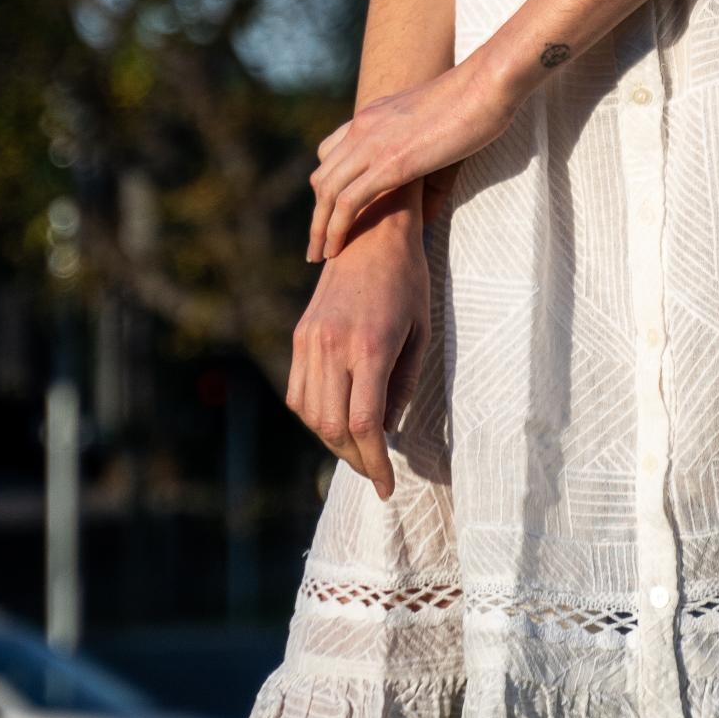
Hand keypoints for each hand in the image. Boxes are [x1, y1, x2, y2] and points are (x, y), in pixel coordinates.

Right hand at [287, 195, 429, 500]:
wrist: (372, 232)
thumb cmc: (409, 280)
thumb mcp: (421, 333)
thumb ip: (404, 386)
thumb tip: (386, 431)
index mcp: (370, 347)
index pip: (365, 425)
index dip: (375, 463)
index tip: (387, 486)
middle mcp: (334, 346)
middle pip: (333, 427)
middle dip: (355, 458)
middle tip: (375, 471)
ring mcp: (311, 340)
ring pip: (310, 414)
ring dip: (332, 441)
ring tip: (357, 448)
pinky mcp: (301, 335)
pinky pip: (298, 392)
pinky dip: (313, 416)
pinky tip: (335, 419)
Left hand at [308, 49, 522, 262]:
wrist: (488, 83)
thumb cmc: (478, 103)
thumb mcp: (440, 132)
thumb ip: (427, 172)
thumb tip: (423, 215)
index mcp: (374, 115)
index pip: (331, 152)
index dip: (327, 186)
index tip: (331, 214)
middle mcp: (364, 127)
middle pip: (322, 176)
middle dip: (317, 213)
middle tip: (318, 244)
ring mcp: (374, 143)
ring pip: (326, 192)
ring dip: (318, 228)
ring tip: (319, 256)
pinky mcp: (390, 163)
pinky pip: (347, 202)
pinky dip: (335, 229)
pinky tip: (335, 250)